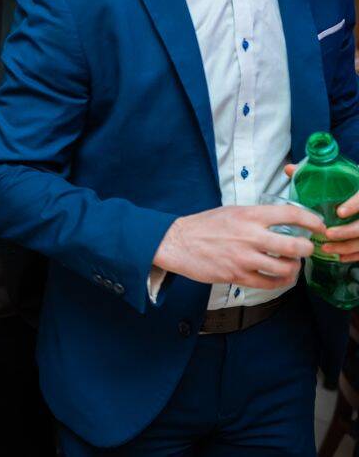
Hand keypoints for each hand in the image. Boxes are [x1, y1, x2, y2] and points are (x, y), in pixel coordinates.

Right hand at [153, 205, 323, 289]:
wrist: (177, 243)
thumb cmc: (204, 226)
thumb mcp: (232, 211)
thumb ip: (257, 216)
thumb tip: (283, 221)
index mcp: (249, 215)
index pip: (292, 215)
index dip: (312, 221)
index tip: (318, 227)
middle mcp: (250, 236)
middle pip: (296, 246)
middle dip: (307, 250)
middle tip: (306, 250)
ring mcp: (244, 258)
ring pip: (286, 268)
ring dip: (294, 268)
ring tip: (291, 265)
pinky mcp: (237, 275)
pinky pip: (269, 283)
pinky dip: (280, 282)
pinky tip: (279, 278)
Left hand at [285, 163, 358, 260]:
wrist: (358, 195)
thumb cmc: (347, 186)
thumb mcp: (336, 177)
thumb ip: (314, 174)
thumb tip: (289, 169)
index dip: (354, 205)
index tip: (339, 212)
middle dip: (347, 231)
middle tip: (328, 234)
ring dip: (348, 247)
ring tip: (327, 249)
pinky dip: (354, 255)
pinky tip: (340, 257)